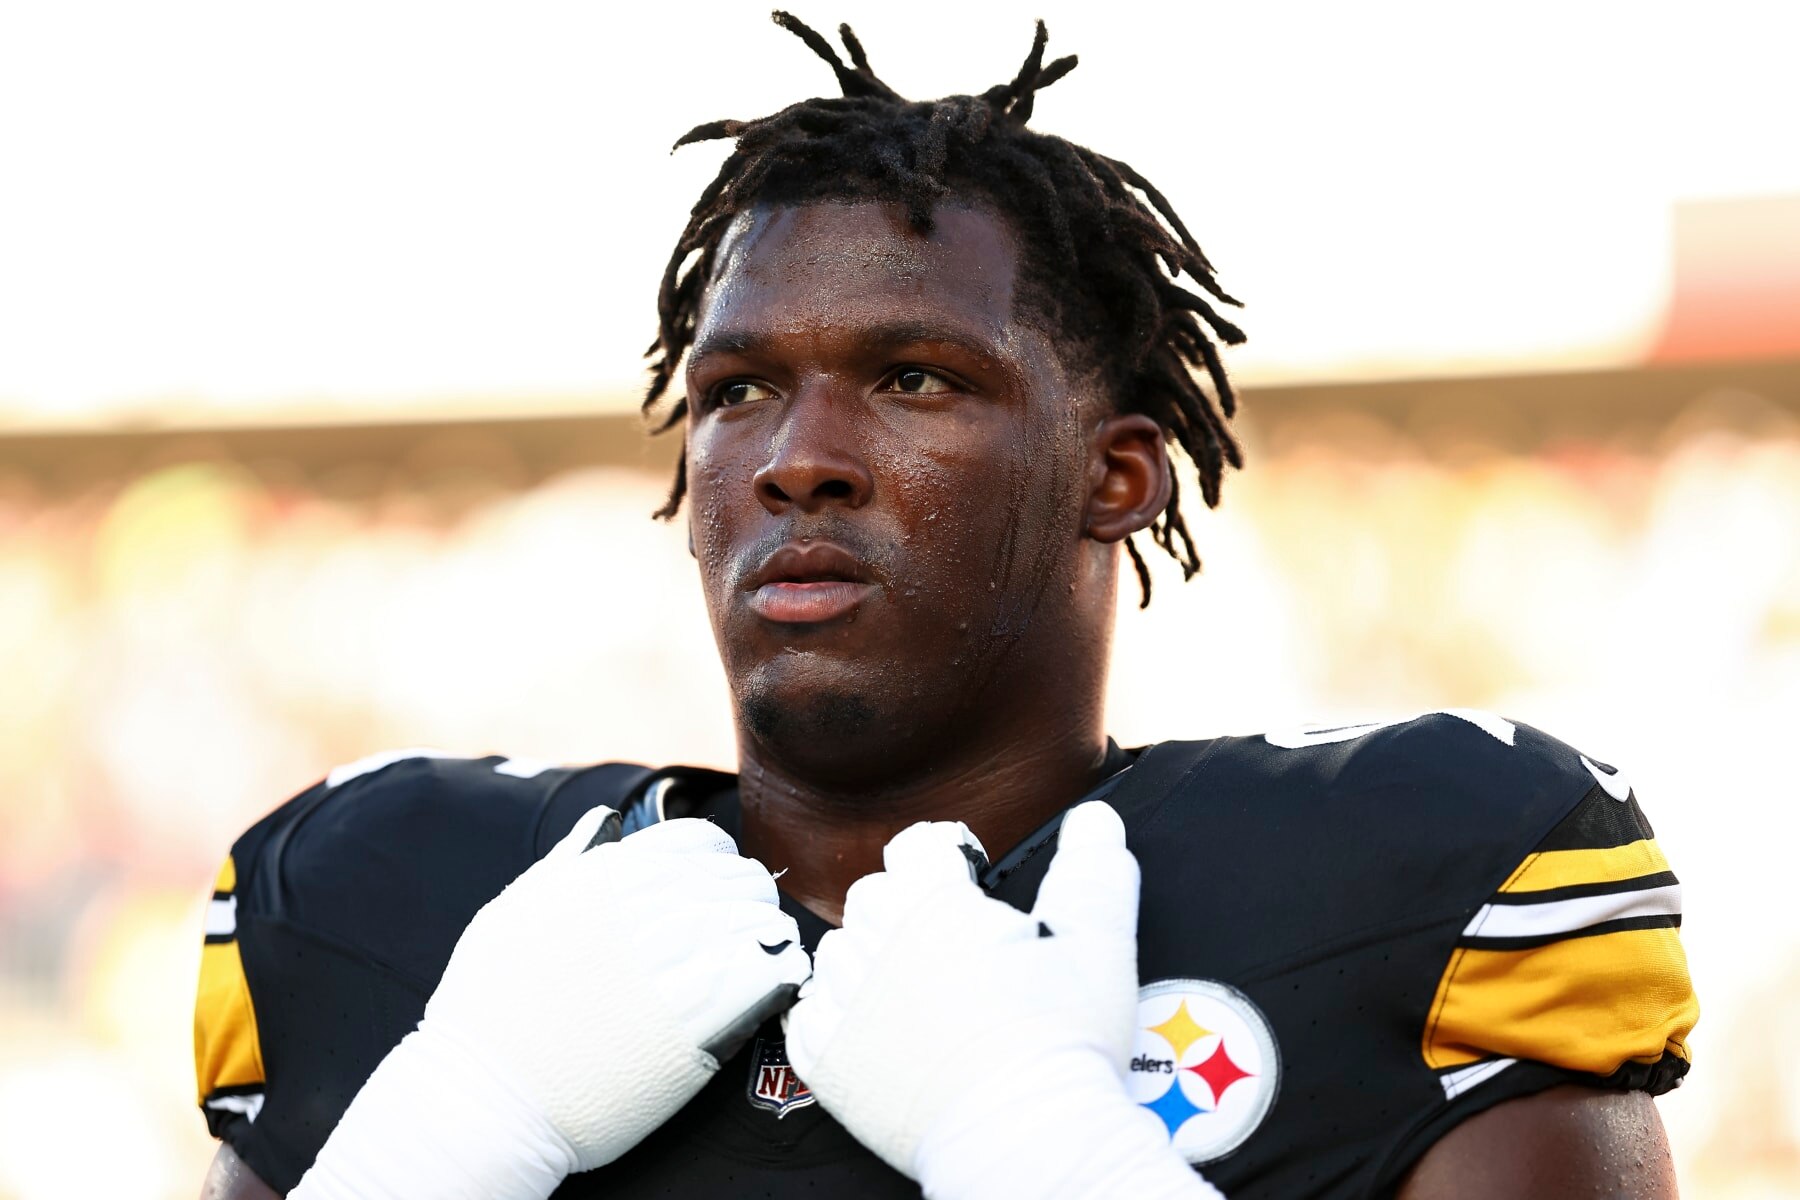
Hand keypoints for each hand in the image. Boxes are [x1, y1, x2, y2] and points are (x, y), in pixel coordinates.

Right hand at [294, 807, 810, 1198]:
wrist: (483, 1098)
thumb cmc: (487, 1008)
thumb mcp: (513, 911)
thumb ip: (568, 860)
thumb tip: (607, 822)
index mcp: (605, 878)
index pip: (699, 842)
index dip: (718, 860)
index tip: (717, 884)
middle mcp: (643, 911)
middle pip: (737, 880)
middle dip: (750, 897)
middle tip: (748, 922)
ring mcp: (671, 964)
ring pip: (757, 923)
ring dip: (768, 933)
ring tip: (766, 950)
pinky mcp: (693, 1024)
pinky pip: (764, 978)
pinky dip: (778, 974)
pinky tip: (774, 983)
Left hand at [783, 801, 1221, 1199]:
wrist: (1025, 1139)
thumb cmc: (1061, 1045)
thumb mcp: (1097, 944)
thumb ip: (1092, 871)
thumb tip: (1093, 820)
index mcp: (932, 903)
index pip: (916, 846)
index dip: (946, 857)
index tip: (967, 881)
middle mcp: (875, 944)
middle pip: (872, 896)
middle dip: (907, 908)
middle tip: (953, 947)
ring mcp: (843, 1005)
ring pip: (837, 953)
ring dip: (870, 961)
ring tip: (921, 993)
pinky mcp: (825, 1062)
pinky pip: (810, 1017)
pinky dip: (839, 1019)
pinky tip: (882, 1034)